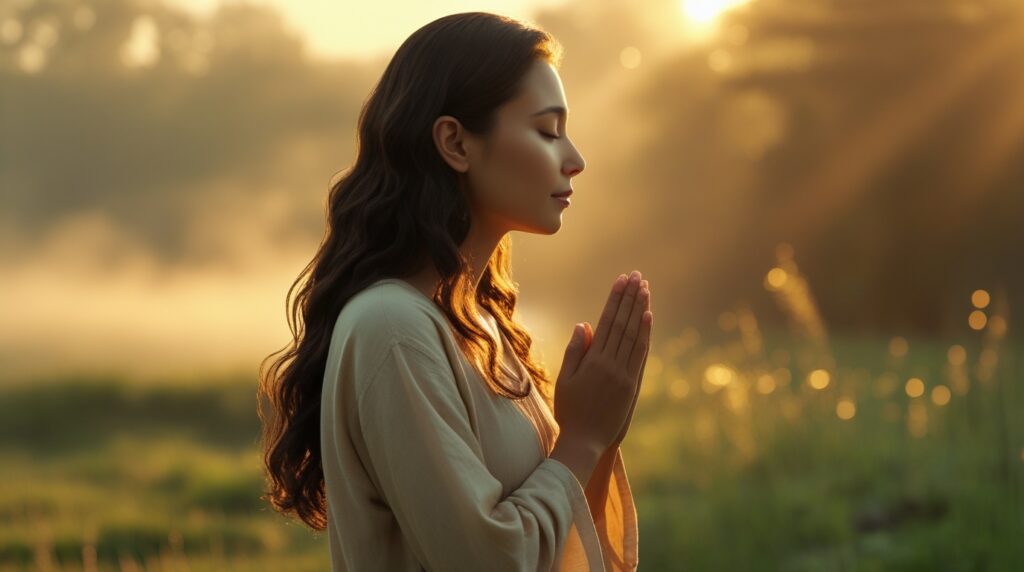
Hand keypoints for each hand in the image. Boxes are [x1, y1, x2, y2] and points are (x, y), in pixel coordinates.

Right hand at [567, 279, 650, 450]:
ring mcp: (626, 375)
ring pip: (636, 336)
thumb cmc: (569, 411)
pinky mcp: (634, 385)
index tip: (621, 280)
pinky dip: (646, 334)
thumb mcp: (564, 380)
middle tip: (636, 276)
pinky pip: (642, 354)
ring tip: (644, 289)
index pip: (607, 322)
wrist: (586, 442)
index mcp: (593, 362)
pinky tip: (648, 318)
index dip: (615, 299)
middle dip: (630, 298)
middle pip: (624, 324)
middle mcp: (612, 365)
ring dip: (641, 311)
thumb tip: (584, 324)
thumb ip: (575, 351)